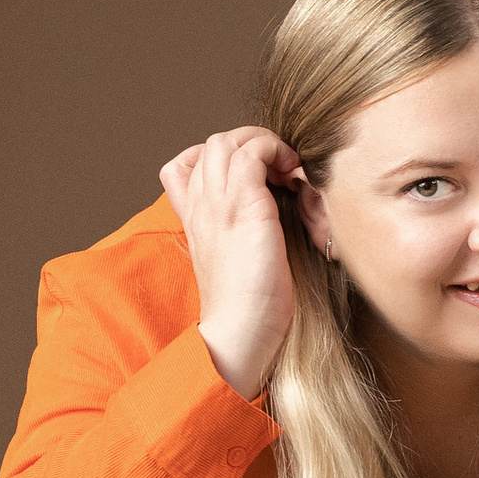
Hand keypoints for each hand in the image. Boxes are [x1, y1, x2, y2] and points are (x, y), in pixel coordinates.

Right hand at [160, 124, 304, 399]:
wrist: (240, 336)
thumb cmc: (251, 312)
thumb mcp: (242, 265)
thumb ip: (246, 237)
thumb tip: (280, 214)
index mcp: (195, 222)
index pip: (186, 167)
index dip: (219, 160)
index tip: (255, 176)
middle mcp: (200, 207)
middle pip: (210, 146)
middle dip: (248, 145)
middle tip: (279, 168)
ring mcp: (218, 204)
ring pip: (226, 141)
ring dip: (262, 144)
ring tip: (286, 167)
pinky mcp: (244, 206)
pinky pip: (251, 152)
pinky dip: (274, 150)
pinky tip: (292, 173)